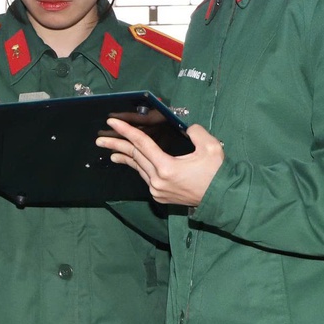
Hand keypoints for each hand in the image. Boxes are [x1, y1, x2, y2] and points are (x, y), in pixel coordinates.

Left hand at [97, 120, 224, 206]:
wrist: (223, 200)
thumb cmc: (217, 174)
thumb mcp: (211, 147)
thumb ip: (196, 132)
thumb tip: (187, 128)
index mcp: (167, 168)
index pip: (141, 144)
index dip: (126, 131)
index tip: (112, 123)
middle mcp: (158, 180)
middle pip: (134, 156)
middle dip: (116, 145)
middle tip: (100, 139)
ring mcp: (157, 190)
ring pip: (138, 167)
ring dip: (124, 157)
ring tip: (110, 150)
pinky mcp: (159, 196)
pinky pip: (144, 177)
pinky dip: (137, 166)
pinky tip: (129, 162)